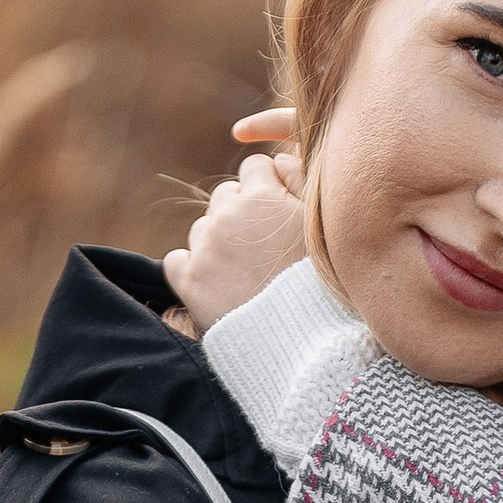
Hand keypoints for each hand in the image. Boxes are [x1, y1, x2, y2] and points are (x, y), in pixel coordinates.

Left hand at [164, 113, 304, 325]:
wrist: (304, 342)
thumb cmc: (325, 281)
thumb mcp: (325, 225)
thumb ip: (303, 181)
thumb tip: (279, 159)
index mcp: (262, 196)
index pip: (255, 166)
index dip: (269, 187)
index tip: (279, 211)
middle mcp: (227, 216)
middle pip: (225, 195)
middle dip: (241, 212)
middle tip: (263, 245)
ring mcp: (204, 249)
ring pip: (202, 228)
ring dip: (218, 241)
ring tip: (245, 271)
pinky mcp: (187, 281)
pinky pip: (177, 260)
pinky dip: (192, 268)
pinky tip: (217, 284)